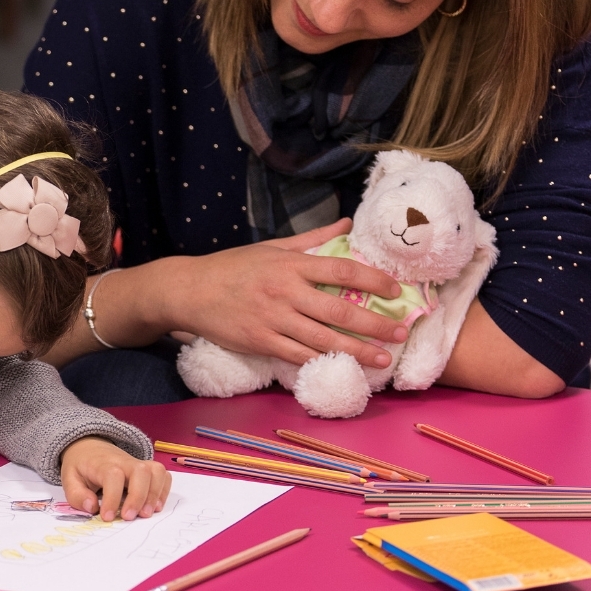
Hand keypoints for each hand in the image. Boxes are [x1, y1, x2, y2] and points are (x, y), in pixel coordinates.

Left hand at [59, 437, 170, 521]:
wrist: (90, 448)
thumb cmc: (82, 466)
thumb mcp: (69, 479)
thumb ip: (77, 495)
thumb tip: (92, 508)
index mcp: (104, 464)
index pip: (113, 476)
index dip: (112, 498)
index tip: (107, 517)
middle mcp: (124, 461)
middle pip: (141, 471)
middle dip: (138, 497)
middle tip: (128, 518)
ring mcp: (138, 464)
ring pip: (156, 471)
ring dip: (155, 494)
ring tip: (146, 514)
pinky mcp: (147, 469)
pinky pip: (163, 475)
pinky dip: (164, 491)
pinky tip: (155, 506)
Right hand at [170, 218, 406, 368]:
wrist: (189, 291)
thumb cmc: (231, 267)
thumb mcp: (270, 247)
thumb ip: (311, 238)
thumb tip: (345, 222)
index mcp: (289, 264)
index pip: (341, 269)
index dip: (373, 279)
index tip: (395, 291)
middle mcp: (285, 291)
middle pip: (339, 309)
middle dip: (375, 324)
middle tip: (401, 332)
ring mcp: (273, 319)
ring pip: (323, 339)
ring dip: (357, 351)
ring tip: (383, 360)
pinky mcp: (260, 341)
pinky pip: (298, 355)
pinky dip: (322, 362)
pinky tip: (343, 368)